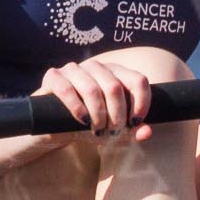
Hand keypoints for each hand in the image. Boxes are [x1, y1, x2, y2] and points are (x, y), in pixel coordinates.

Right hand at [35, 59, 152, 141]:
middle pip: (114, 87)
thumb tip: (146, 132)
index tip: (136, 122)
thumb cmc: (88, 125)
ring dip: (98, 114)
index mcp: (115, 73)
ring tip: (98, 130)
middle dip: (117, 114)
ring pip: (92, 89)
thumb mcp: (111, 130)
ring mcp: (73, 69)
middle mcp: (96, 66)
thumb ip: (131, 131)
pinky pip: (66, 89)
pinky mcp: (53, 77)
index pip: (138, 80)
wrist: (53, 128)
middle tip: (114, 132)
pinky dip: (77, 108)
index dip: (141, 102)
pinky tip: (82, 121)